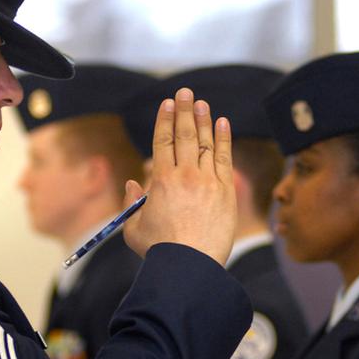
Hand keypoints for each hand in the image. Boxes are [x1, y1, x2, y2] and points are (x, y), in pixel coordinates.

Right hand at [122, 87, 235, 264]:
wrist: (190, 266)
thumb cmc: (159, 252)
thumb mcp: (133, 229)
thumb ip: (132, 203)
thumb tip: (134, 184)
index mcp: (161, 181)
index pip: (163, 141)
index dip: (164, 119)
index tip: (166, 104)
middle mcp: (185, 175)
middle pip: (185, 136)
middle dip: (183, 111)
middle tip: (184, 92)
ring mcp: (208, 181)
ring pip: (205, 143)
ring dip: (203, 120)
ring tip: (201, 103)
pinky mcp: (226, 192)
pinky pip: (224, 159)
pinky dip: (223, 139)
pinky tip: (223, 123)